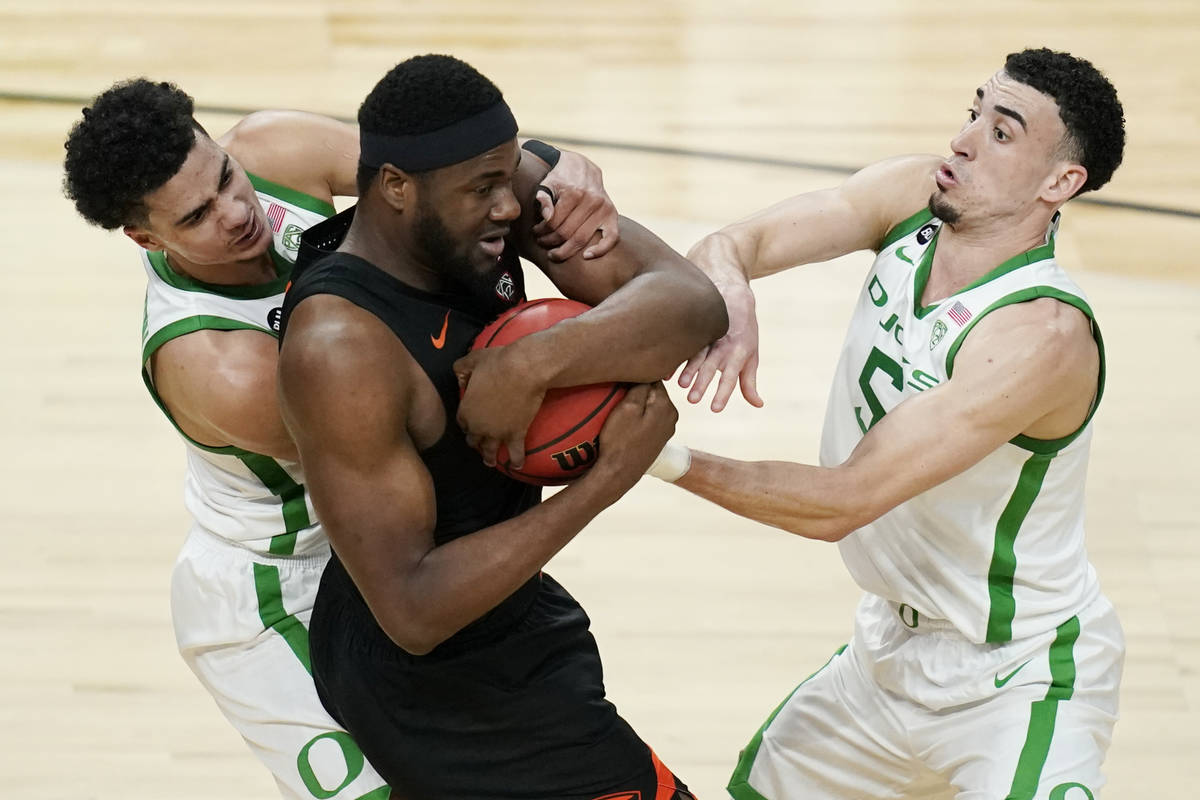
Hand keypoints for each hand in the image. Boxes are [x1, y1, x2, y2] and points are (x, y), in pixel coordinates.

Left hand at [454, 347, 545, 469]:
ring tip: (490, 462)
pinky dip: (516, 461)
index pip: (462, 423)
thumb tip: (459, 377)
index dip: (466, 423)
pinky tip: (516, 466)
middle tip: (478, 444)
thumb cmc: (498, 363)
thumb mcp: (473, 360)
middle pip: (473, 440)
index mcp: (466, 410)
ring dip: (489, 458)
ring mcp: (497, 432)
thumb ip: (461, 368)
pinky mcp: (516, 434)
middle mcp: (478, 426)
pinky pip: (515, 453)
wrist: (524, 370)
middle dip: (475, 442)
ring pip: (490, 451)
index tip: (470, 424)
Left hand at [531, 150, 619, 261]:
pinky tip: (587, 256)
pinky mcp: (612, 214)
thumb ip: (543, 198)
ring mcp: (603, 208)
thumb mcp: (547, 183)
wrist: (581, 167)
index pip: (554, 223)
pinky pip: (611, 238)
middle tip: (542, 242)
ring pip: (582, 239)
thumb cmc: (560, 178)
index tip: (535, 232)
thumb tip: (546, 217)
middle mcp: (592, 200)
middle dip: (550, 241)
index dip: (541, 231)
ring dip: (565, 250)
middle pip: (566, 233)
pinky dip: (600, 250)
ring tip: (554, 252)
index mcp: (574, 192)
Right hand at [586, 382, 677, 496]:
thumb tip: (649, 367)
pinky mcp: (657, 438)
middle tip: (617, 390)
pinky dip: (638, 415)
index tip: (620, 376)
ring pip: (650, 404)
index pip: (653, 376)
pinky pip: (648, 417)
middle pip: (653, 390)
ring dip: (637, 401)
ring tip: (617, 404)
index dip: (636, 373)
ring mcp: (666, 428)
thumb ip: (640, 386)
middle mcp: (672, 415)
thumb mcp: (627, 408)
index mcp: (667, 405)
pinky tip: (624, 420)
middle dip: (637, 387)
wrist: (619, 473)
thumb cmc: (620, 440)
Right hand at [676, 280, 763, 411]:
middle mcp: (722, 345)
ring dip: (688, 369)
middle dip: (702, 383)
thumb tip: (758, 404)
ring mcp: (707, 335)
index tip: (714, 409)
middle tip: (692, 400)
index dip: (723, 393)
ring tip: (680, 384)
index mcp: (738, 354)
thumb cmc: (744, 333)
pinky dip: (676, 357)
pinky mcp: (695, 328)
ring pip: (696, 354)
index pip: (730, 377)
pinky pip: (685, 343)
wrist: (732, 294)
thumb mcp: (751, 356)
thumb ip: (749, 383)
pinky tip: (667, 370)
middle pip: (711, 367)